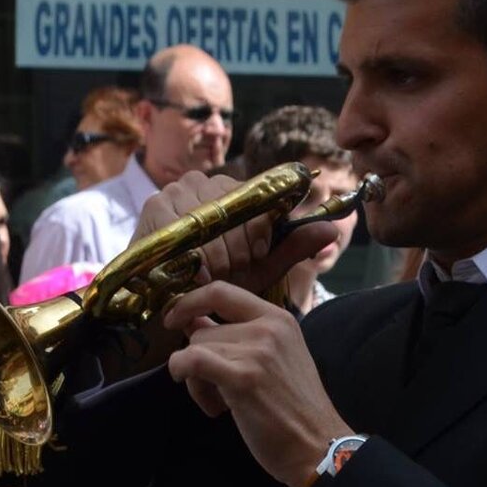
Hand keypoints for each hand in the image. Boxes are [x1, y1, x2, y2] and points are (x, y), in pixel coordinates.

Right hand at [133, 170, 337, 297]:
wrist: (181, 304)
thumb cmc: (225, 282)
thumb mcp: (265, 266)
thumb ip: (294, 246)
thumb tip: (332, 230)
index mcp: (236, 190)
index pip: (256, 194)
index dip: (259, 227)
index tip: (259, 253)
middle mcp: (206, 182)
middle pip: (230, 204)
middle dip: (237, 243)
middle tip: (236, 269)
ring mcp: (177, 191)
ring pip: (205, 216)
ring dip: (214, 250)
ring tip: (217, 274)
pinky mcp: (154, 206)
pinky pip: (178, 224)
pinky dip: (190, 251)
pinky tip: (196, 274)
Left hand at [163, 280, 351, 486]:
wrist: (318, 446)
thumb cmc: (294, 410)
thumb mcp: (273, 359)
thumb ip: (238, 337)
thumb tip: (192, 321)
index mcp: (278, 318)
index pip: (221, 291)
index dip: (189, 302)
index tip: (174, 319)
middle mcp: (269, 327)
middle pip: (202, 329)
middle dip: (198, 361)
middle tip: (217, 392)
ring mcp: (258, 351)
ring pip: (195, 348)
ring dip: (197, 382)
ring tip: (223, 405)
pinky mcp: (244, 378)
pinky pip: (192, 361)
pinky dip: (185, 376)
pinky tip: (208, 403)